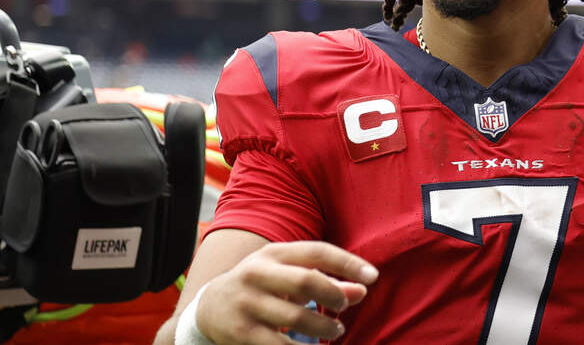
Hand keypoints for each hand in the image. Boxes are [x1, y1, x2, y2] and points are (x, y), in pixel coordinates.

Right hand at [195, 241, 376, 343]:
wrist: (209, 306)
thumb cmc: (264, 286)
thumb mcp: (289, 275)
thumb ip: (326, 280)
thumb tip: (362, 290)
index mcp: (274, 253)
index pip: (318, 252)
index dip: (348, 263)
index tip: (373, 277)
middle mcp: (257, 274)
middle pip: (306, 281)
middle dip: (334, 295)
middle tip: (344, 308)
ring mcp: (247, 303)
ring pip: (296, 318)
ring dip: (324, 327)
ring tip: (336, 330)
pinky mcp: (241, 332)